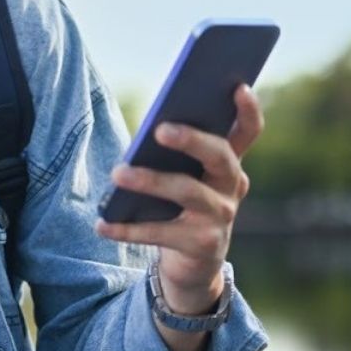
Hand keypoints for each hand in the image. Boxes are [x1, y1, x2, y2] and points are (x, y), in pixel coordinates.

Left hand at [97, 84, 263, 314]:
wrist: (192, 263)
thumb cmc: (182, 206)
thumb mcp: (187, 177)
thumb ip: (178, 154)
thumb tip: (150, 129)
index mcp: (229, 163)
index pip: (247, 132)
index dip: (248, 109)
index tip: (237, 86)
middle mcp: (232, 187)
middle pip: (219, 156)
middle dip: (192, 140)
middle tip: (159, 129)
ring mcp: (220, 217)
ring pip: (187, 191)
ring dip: (150, 181)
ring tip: (118, 173)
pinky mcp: (201, 245)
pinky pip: (160, 232)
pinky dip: (127, 228)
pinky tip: (102, 224)